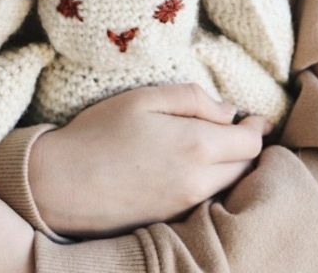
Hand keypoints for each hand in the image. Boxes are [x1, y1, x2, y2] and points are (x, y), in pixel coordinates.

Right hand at [29, 84, 270, 237]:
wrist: (61, 185)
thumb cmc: (99, 132)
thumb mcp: (144, 98)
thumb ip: (192, 99)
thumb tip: (228, 111)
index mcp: (197, 146)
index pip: (250, 141)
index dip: (257, 126)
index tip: (255, 115)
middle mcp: (198, 181)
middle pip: (245, 166)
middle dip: (247, 145)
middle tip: (239, 126)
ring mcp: (185, 205)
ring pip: (228, 185)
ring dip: (232, 165)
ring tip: (218, 143)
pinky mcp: (170, 218)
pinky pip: (206, 198)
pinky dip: (212, 181)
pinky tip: (193, 165)